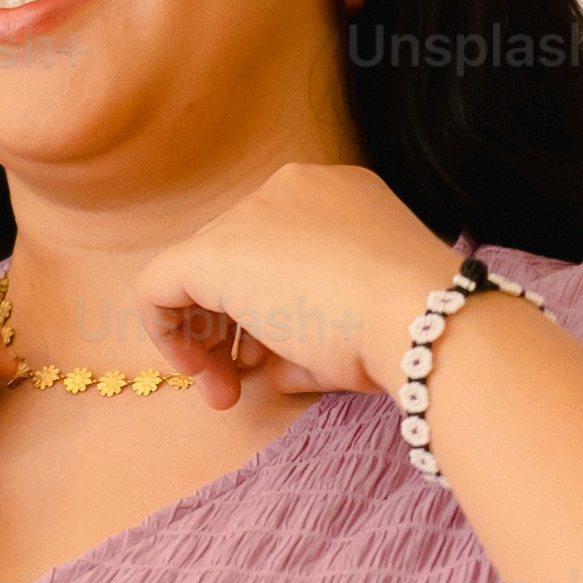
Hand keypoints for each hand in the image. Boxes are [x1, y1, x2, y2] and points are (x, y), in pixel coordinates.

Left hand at [128, 164, 460, 405]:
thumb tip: (271, 366)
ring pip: (200, 274)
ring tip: (226, 392)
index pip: (275, 251)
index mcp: (336, 197)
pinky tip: (195, 371)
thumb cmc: (406, 327)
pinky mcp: (214, 251)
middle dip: (229, 330)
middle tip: (240, 383)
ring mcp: (251, 214)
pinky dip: (167, 332)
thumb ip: (307, 333)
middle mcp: (289, 191)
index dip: (265, 311)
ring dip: (204, 339)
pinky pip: (160, 285)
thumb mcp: (358, 322)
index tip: (271, 360)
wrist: (422, 318)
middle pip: (235, 261)